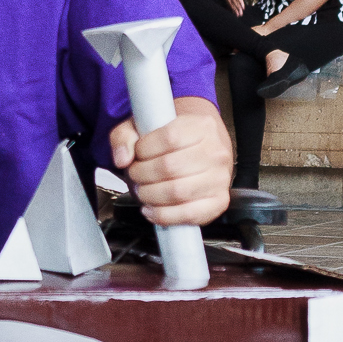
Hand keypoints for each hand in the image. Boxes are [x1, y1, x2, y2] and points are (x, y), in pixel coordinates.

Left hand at [108, 101, 231, 227]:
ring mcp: (220, 179)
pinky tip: (151, 209)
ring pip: (177, 192)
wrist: (201, 149)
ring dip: (149, 195)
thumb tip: (122, 158)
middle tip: (135, 175)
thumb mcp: (144, 126)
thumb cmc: (173, 139)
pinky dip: (163, 215)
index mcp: (202, 126)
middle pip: (170, 167)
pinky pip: (188, 214)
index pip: (169, 137)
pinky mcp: (219, 202)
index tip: (137, 154)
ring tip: (142, 190)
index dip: (144, 149)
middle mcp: (216, 152)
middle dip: (142, 174)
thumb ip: (125, 136)